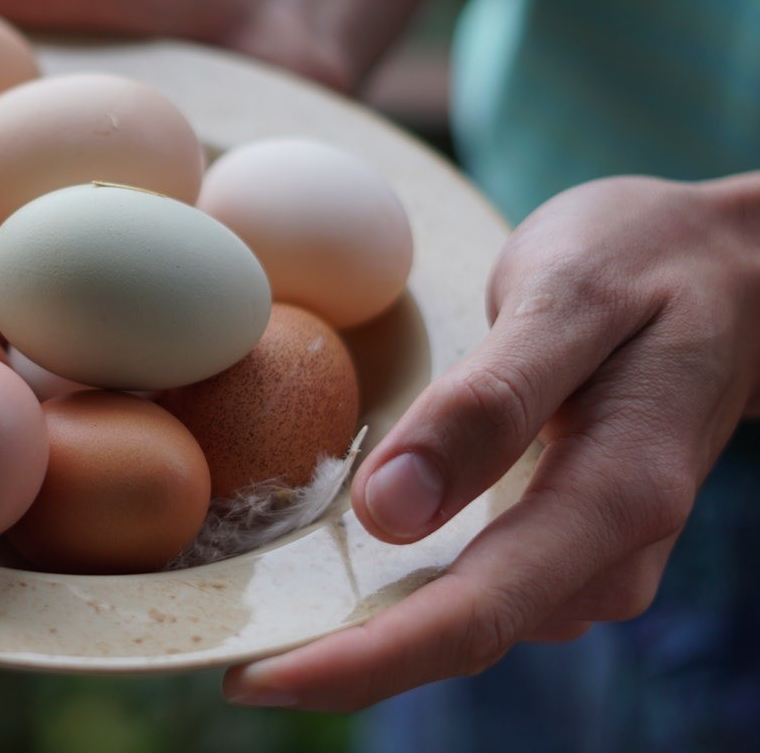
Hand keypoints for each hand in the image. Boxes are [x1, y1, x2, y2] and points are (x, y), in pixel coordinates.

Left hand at [225, 173, 759, 709]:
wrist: (736, 265)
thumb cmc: (644, 261)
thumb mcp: (564, 300)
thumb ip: (486, 407)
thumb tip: (389, 514)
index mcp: (613, 496)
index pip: (475, 614)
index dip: (362, 661)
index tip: (256, 680)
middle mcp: (608, 552)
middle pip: (463, 636)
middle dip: (346, 664)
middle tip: (232, 670)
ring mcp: (593, 552)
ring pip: (469, 618)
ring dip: (372, 632)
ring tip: (268, 620)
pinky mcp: (568, 535)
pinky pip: (479, 583)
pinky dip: (408, 590)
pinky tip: (344, 571)